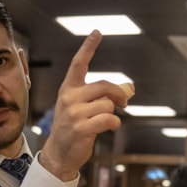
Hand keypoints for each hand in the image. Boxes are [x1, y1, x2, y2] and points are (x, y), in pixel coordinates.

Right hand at [39, 31, 133, 180]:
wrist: (59, 154)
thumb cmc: (72, 129)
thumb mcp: (79, 108)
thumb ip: (98, 97)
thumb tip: (128, 90)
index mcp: (68, 90)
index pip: (78, 64)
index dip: (88, 48)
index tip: (97, 33)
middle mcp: (69, 98)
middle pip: (103, 86)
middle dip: (118, 94)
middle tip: (124, 102)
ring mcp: (74, 114)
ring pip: (108, 105)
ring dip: (112, 114)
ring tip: (103, 122)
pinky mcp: (81, 128)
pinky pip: (109, 120)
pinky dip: (114, 124)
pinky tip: (107, 128)